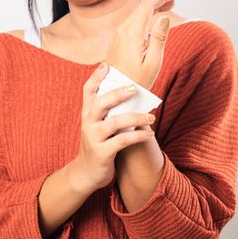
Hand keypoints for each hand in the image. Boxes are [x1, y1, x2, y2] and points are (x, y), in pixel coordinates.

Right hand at [68, 63, 155, 195]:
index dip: (96, 77)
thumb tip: (132, 93)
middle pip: (100, 103)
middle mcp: (88, 124)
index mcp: (87, 114)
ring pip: (114, 122)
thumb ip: (109, 112)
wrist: (86, 174)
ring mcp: (94, 138)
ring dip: (136, 117)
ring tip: (151, 117)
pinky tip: (149, 134)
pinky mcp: (102, 153)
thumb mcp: (98, 126)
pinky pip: (123, 141)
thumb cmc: (97, 146)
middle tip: (134, 88)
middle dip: (117, 94)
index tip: (106, 64)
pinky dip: (138, 135)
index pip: (87, 91)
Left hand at [105, 0, 175, 89]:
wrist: (115, 93)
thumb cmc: (136, 81)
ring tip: (170, 0)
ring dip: (154, 6)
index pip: (146, 5)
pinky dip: (146, 16)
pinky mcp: (119, 42)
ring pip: (138, 14)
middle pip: (142, 7)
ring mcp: (119, 36)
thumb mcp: (153, 62)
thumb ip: (159, 38)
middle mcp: (122, 31)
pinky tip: (156, 16)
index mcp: (132, 34)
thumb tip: (163, 17)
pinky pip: (134, 23)